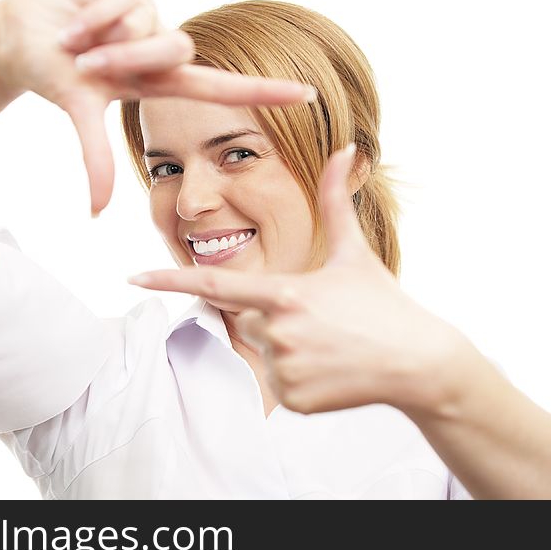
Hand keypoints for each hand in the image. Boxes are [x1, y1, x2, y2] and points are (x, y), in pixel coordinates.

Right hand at [0, 0, 315, 215]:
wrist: (18, 35)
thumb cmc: (53, 76)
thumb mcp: (81, 114)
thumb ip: (97, 161)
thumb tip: (96, 215)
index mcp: (159, 79)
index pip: (221, 86)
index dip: (264, 92)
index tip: (308, 94)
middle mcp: (161, 45)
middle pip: (178, 51)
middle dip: (126, 61)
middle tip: (86, 64)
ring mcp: (149, 11)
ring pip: (150, 27)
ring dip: (104, 41)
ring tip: (76, 41)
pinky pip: (124, 1)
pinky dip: (91, 15)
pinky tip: (75, 17)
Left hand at [127, 144, 471, 415]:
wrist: (418, 362)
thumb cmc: (383, 302)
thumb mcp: (354, 252)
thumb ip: (336, 200)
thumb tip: (344, 148)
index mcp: (285, 294)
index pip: (214, 287)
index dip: (170, 281)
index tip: (132, 277)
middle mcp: (278, 332)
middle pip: (251, 321)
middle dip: (277, 316)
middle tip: (321, 319)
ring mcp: (286, 369)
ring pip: (266, 351)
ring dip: (289, 346)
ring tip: (331, 343)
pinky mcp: (295, 400)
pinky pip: (281, 382)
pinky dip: (300, 375)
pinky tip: (333, 367)